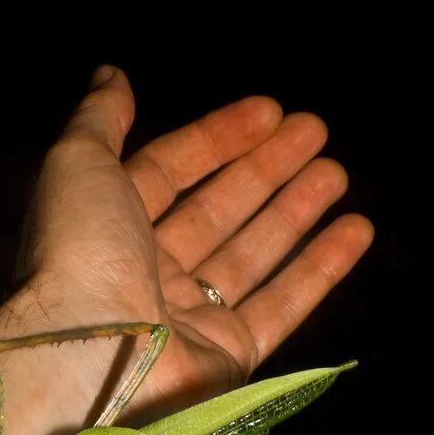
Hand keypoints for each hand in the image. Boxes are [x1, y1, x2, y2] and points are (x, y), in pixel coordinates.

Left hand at [16, 65, 372, 409]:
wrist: (90, 355)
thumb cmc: (81, 252)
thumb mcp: (79, 164)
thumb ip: (99, 120)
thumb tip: (112, 75)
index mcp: (106, 227)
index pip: (167, 173)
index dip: (215, 139)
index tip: (269, 110)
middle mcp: (144, 273)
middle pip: (214, 213)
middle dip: (264, 170)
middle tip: (315, 132)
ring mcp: (186, 320)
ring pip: (249, 258)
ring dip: (294, 212)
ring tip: (336, 173)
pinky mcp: (225, 359)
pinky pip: (278, 309)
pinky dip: (318, 270)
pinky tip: (356, 230)